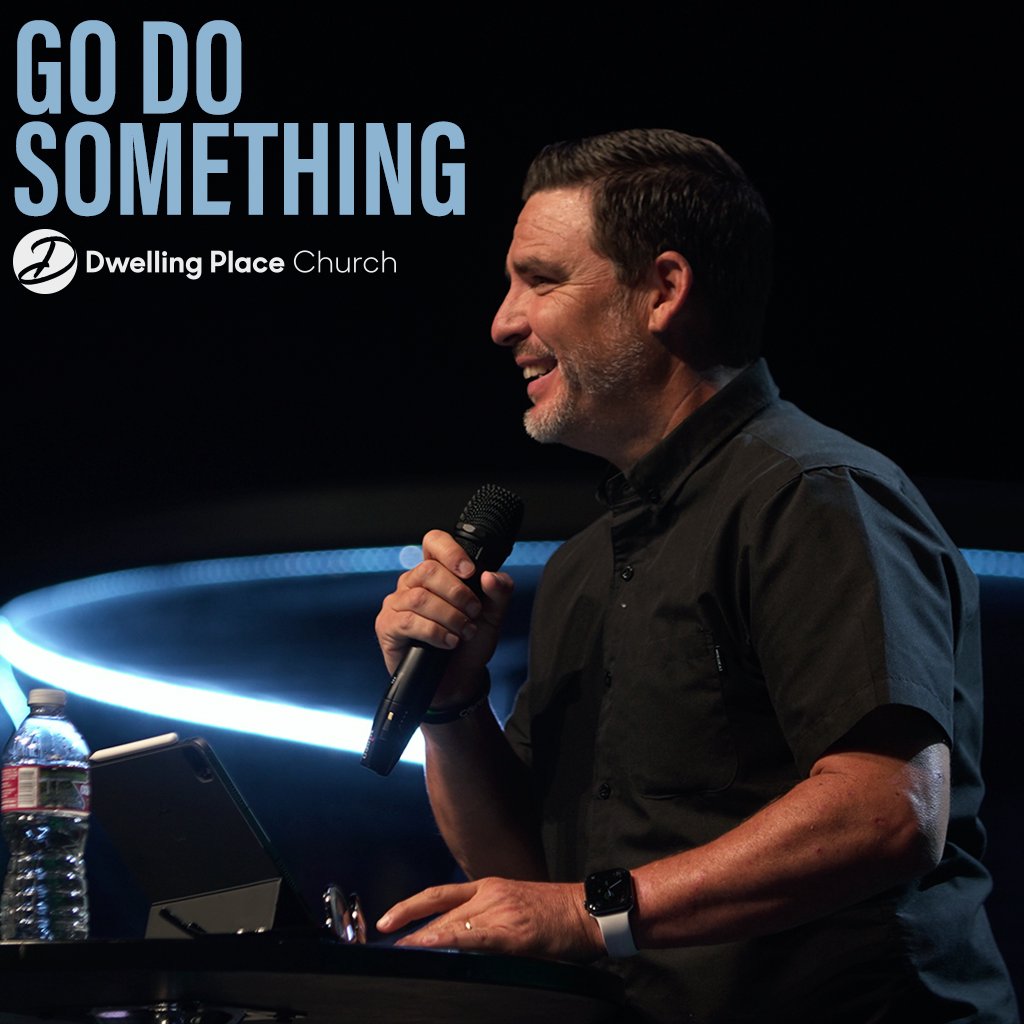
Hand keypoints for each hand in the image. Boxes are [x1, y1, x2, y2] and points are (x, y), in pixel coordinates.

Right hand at [375, 530, 513, 705]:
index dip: (450, 552)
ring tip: (464, 631)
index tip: (469, 572)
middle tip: (474, 613)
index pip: (434, 543)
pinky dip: (435, 632)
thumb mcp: (493, 616)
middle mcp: (412, 583)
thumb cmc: (470, 643)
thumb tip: (490, 575)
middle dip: (457, 593)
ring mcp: (396, 604)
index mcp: (436, 573)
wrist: (458, 680)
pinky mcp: (387, 627)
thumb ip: (499, 592)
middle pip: (428, 571)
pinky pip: (409, 621)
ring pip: (420, 597)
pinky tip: (449, 642)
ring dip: (449, 616)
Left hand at [377, 877, 604, 961]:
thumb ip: (489, 920)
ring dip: (421, 940)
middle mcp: (490, 893)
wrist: (589, 911)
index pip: (440, 894)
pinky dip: (448, 941)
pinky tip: (431, 947)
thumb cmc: (558, 915)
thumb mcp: (517, 908)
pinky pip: (474, 936)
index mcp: (490, 886)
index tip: (387, 922)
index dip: (410, 907)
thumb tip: (462, 943)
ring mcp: (500, 910)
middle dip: (409, 929)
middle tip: (384, 945)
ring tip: (399, 953)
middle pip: (439, 908)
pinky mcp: (513, 931)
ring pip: (450, 922)